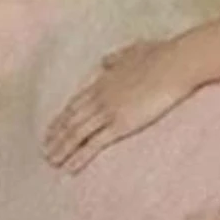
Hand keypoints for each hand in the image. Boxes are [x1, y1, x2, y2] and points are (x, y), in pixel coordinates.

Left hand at [44, 39, 195, 172]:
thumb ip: (116, 59)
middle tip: (45, 149)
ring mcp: (107, 111)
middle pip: (70, 119)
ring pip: (75, 133)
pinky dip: (78, 156)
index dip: (62, 117)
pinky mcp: (119, 124)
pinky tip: (69, 167)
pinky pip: (93, 143)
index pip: (75, 103)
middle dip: (56, 136)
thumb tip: (105, 61)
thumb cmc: (161, 55)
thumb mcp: (133, 52)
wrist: (175, 64)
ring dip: (61, 149)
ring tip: (51, 162)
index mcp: (103, 81)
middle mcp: (99, 96)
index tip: (52, 128)